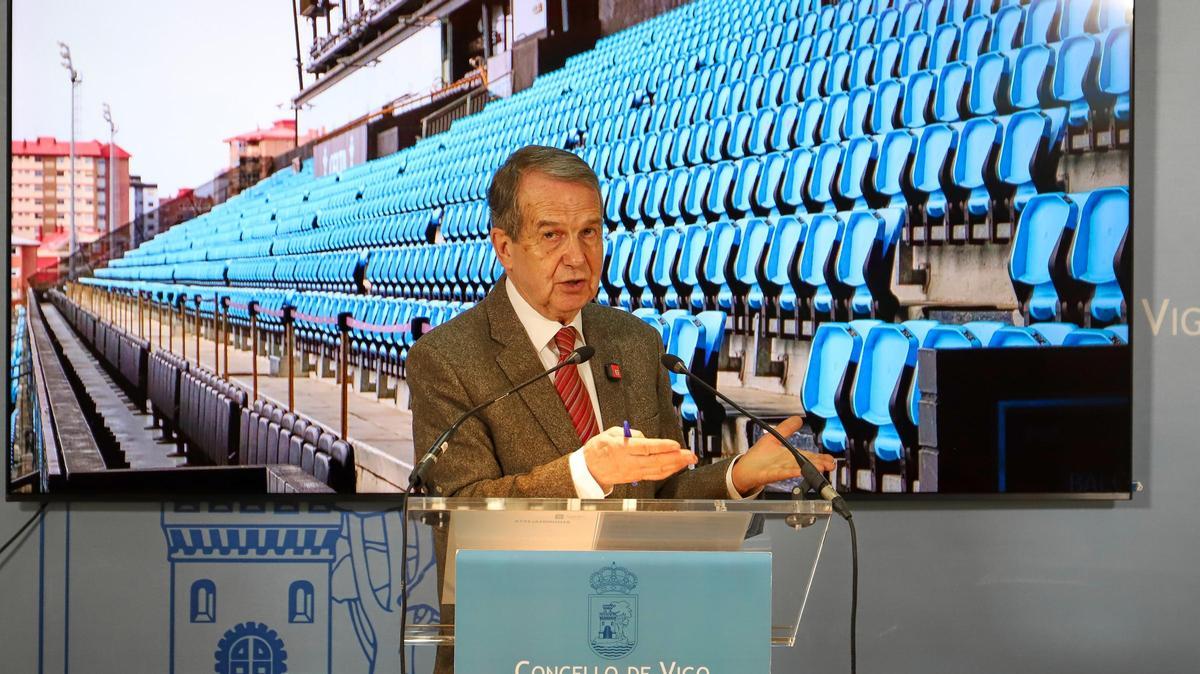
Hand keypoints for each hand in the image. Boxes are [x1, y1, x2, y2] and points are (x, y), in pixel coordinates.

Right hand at [583, 426, 697, 491]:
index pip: (646, 448)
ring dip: (675, 466)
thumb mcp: (610, 433)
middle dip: (676, 458)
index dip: (662, 447)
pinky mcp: (636, 478)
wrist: (589, 469)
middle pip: (656, 461)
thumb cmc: (599, 449)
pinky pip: (655, 475)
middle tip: (690, 454)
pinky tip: (676, 468)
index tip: (675, 445)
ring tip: (688, 460)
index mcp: (622, 449)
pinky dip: (667, 472)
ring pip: (658, 470)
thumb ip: (629, 433)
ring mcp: (634, 472)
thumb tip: (645, 437)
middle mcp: (630, 462)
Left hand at [731, 416, 835, 495]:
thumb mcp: (774, 437)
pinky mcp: (770, 475)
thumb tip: (798, 418)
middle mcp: (787, 464)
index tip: (830, 460)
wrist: (744, 469)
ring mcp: (779, 470)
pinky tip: (798, 472)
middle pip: (806, 463)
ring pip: (797, 469)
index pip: (809, 456)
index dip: (821, 458)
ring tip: (819, 467)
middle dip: (818, 464)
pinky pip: (781, 473)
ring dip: (809, 469)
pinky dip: (790, 473)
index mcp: (790, 456)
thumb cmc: (758, 457)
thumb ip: (787, 428)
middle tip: (829, 464)